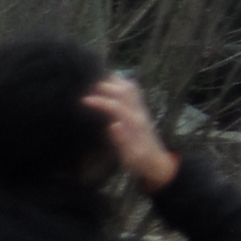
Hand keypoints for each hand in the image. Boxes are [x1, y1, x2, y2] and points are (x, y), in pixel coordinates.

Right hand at [92, 73, 177, 191]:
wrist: (157, 162)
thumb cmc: (140, 162)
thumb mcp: (130, 157)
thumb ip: (122, 141)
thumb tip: (113, 125)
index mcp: (135, 125)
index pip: (117, 107)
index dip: (100, 102)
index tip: (84, 100)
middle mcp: (140, 113)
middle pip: (125, 91)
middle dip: (105, 86)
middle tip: (85, 87)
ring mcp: (142, 110)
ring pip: (130, 88)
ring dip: (114, 81)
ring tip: (95, 78)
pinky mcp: (141, 109)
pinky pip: (133, 90)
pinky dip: (120, 83)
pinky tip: (109, 82)